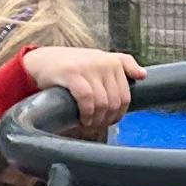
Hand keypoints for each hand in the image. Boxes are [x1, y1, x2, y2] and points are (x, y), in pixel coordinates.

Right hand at [22, 42, 138, 134]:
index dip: (118, 114)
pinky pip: (87, 100)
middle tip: (96, 126)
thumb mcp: (98, 60)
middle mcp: (103, 62)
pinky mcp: (71, 73)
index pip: (125, 96)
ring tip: (88, 124)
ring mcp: (87, 67)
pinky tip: (82, 119)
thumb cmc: (71, 65)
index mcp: (113, 61)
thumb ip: (122, 64)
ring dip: (95, 120)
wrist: (41, 61)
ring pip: (102, 103)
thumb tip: (143, 75)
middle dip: (106, 119)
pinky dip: (86, 114)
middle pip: (115, 102)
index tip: (108, 121)